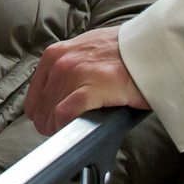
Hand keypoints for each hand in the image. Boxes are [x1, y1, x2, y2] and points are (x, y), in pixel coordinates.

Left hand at [24, 28, 147, 136]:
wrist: (149, 48)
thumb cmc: (121, 52)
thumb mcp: (84, 51)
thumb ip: (67, 68)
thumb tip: (58, 94)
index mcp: (54, 55)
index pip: (34, 96)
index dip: (42, 114)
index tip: (51, 124)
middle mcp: (60, 62)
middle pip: (40, 108)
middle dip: (49, 125)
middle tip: (62, 135)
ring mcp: (74, 73)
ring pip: (51, 113)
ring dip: (58, 129)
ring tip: (71, 135)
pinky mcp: (92, 86)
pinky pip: (66, 113)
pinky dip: (67, 126)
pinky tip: (76, 131)